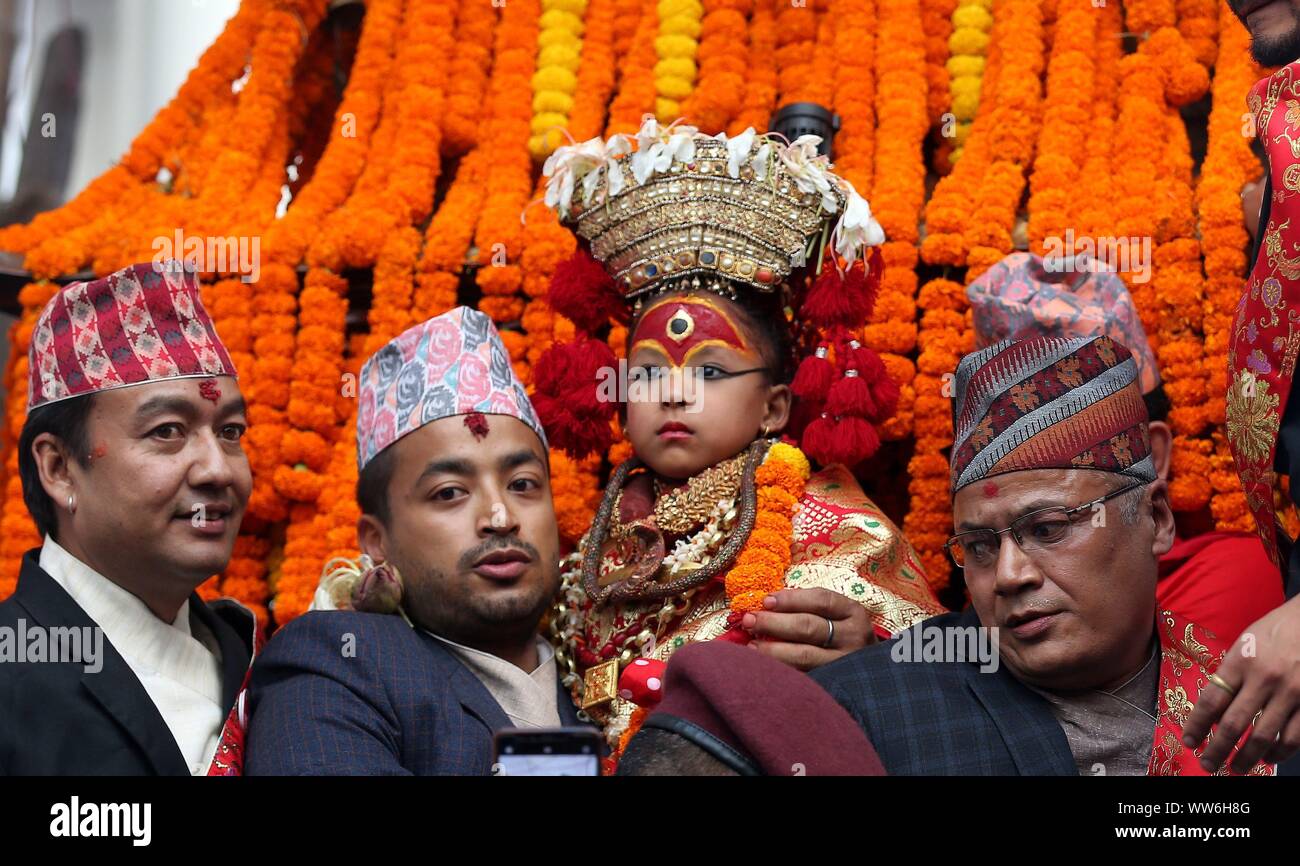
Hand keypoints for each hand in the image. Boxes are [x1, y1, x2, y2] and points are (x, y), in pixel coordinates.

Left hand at [740, 587, 876, 671]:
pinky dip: (781, 671)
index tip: (766, 601)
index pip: (821, 600)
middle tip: (749, 621)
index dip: (791, 599)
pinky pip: (804, 677)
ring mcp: (845, 664)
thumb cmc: (841, 635)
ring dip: (773, 649)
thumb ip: (806, 607)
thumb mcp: (835, 615)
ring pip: (805, 656)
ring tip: (751, 646)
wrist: (870, 673)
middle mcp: (853, 638)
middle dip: (774, 623)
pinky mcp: (834, 686)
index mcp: (853, 613)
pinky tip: (765, 668)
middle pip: (809, 627)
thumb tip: (765, 605)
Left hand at [1182, 594, 1299, 772]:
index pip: (1211, 701)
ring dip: (1246, 758)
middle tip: (1207, 765)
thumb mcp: (1245, 643)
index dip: (1196, 725)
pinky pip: (1293, 737)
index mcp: (1241, 661)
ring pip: (1263, 737)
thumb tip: (1214, 707)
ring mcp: (1291, 693)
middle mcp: (1264, 679)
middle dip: (1217, 749)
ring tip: (1235, 768)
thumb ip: (1231, 673)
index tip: (1188, 741)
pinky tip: (1268, 757)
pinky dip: (1278, 753)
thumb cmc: (1276, 630)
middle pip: (1233, 724)